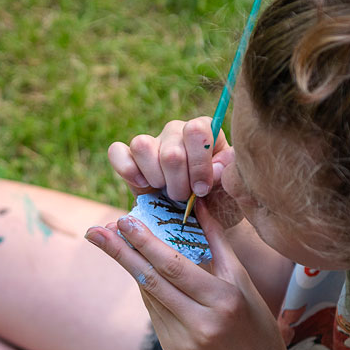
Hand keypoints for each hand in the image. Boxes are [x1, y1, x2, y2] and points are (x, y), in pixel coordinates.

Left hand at [86, 198, 289, 349]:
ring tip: (110, 240)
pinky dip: (146, 287)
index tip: (124, 220)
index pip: (175, 266)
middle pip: (152, 280)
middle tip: (96, 230)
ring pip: (149, 295)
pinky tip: (137, 268)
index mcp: (224, 300)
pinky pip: (153, 310)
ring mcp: (183, 340)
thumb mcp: (244, 284)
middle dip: (121, 252)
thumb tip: (198, 208)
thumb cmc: (256, 326)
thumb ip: (218, 244)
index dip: (146, 243)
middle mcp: (201, 322)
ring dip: (129, 266)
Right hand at [107, 117, 228, 201]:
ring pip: (142, 145)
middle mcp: (177, 131)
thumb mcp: (232, 189)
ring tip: (165, 191)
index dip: (198, 165)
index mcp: (205, 130)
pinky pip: (117, 151)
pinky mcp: (129, 156)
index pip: (196, 131)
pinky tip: (143, 185)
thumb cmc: (218, 200)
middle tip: (184, 197)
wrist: (197, 218)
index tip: (202, 190)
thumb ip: (228, 174)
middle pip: (170, 151)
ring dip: (155, 178)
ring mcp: (152, 142)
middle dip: (178, 184)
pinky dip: (127, 170)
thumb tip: (215, 167)